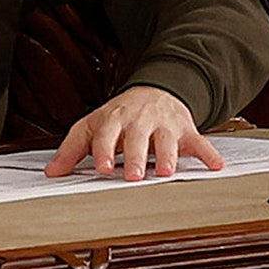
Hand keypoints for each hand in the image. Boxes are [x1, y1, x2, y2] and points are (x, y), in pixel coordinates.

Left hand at [46, 85, 219, 181]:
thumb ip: (72, 149)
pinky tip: (216, 166)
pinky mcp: (186, 130)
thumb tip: (51, 172)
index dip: (104, 150)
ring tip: (166, 172)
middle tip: (133, 176)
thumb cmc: (119, 116)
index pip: (106, 134)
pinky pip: (201, 142)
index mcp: (113, 120)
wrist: (155, 91)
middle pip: (137, 138)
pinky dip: (209, 153)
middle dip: (136, 156)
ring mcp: (164, 125)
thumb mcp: (92, 126)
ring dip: (168, 155)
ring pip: (167, 140)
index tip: (103, 167)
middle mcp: (139, 121)